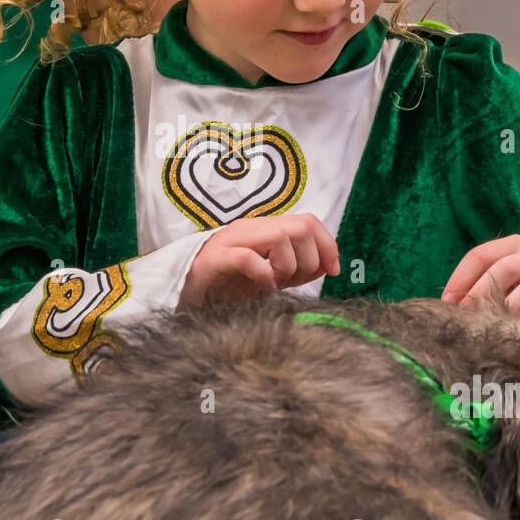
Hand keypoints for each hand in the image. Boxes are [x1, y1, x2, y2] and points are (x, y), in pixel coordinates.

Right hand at [178, 213, 340, 308]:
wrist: (186, 298)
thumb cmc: (227, 288)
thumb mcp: (271, 277)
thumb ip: (298, 268)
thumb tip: (327, 265)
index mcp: (265, 229)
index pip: (308, 222)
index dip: (328, 245)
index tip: (333, 271)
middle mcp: (250, 229)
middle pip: (299, 227)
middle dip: (308, 259)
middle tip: (294, 282)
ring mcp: (230, 241)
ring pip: (279, 237)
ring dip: (287, 267)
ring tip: (274, 284)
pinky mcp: (214, 259)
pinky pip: (247, 257)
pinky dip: (263, 274)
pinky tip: (262, 287)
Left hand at [441, 234, 519, 354]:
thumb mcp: (510, 285)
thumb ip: (485, 289)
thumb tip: (449, 309)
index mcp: (515, 247)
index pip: (481, 255)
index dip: (461, 279)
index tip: (448, 305)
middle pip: (505, 268)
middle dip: (482, 293)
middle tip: (470, 319)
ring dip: (513, 307)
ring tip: (499, 328)